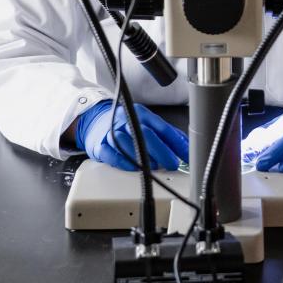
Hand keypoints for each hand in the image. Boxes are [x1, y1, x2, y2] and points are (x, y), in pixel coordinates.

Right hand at [74, 101, 188, 170]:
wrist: (95, 121)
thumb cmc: (125, 123)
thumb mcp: (146, 121)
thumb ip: (165, 132)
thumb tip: (185, 145)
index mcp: (142, 114)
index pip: (162, 127)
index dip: (176, 142)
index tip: (187, 155)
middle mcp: (128, 121)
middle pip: (147, 135)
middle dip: (162, 151)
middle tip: (173, 164)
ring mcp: (113, 132)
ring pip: (130, 144)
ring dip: (144, 158)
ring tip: (156, 168)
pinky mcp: (101, 145)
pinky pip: (112, 154)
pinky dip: (124, 162)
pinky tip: (134, 168)